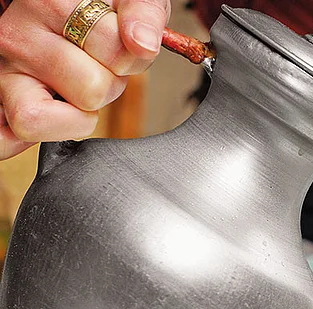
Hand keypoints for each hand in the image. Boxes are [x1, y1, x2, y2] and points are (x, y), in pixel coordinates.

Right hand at [0, 0, 170, 159]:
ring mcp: (3, 70)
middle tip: (97, 69)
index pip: (117, 54)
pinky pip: (11, 138)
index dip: (132, 58)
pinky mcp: (1, 99)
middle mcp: (17, 36)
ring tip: (78, 87)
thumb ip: (143, 14)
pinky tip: (59, 113)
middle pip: (92, 91)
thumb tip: (142, 45)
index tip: (119, 45)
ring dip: (79, 112)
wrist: (60, 8)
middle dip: (108, 86)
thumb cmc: (96, 7)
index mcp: (50, 5)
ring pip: (47, 118)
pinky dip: (43, 133)